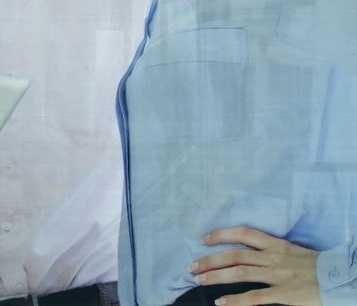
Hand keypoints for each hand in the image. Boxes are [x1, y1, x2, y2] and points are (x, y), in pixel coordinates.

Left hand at [191, 226, 320, 305]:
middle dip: (210, 259)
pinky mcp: (285, 294)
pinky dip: (234, 300)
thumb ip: (273, 252)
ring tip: (199, 281)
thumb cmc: (321, 268)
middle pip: (234, 255)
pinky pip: (254, 297)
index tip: (204, 238)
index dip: (221, 234)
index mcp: (278, 245)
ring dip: (215, 276)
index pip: (244, 234)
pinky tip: (220, 302)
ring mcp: (279, 276)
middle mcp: (274, 257)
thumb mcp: (295, 252)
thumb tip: (250, 255)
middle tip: (192, 266)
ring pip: (239, 273)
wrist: (345, 279)